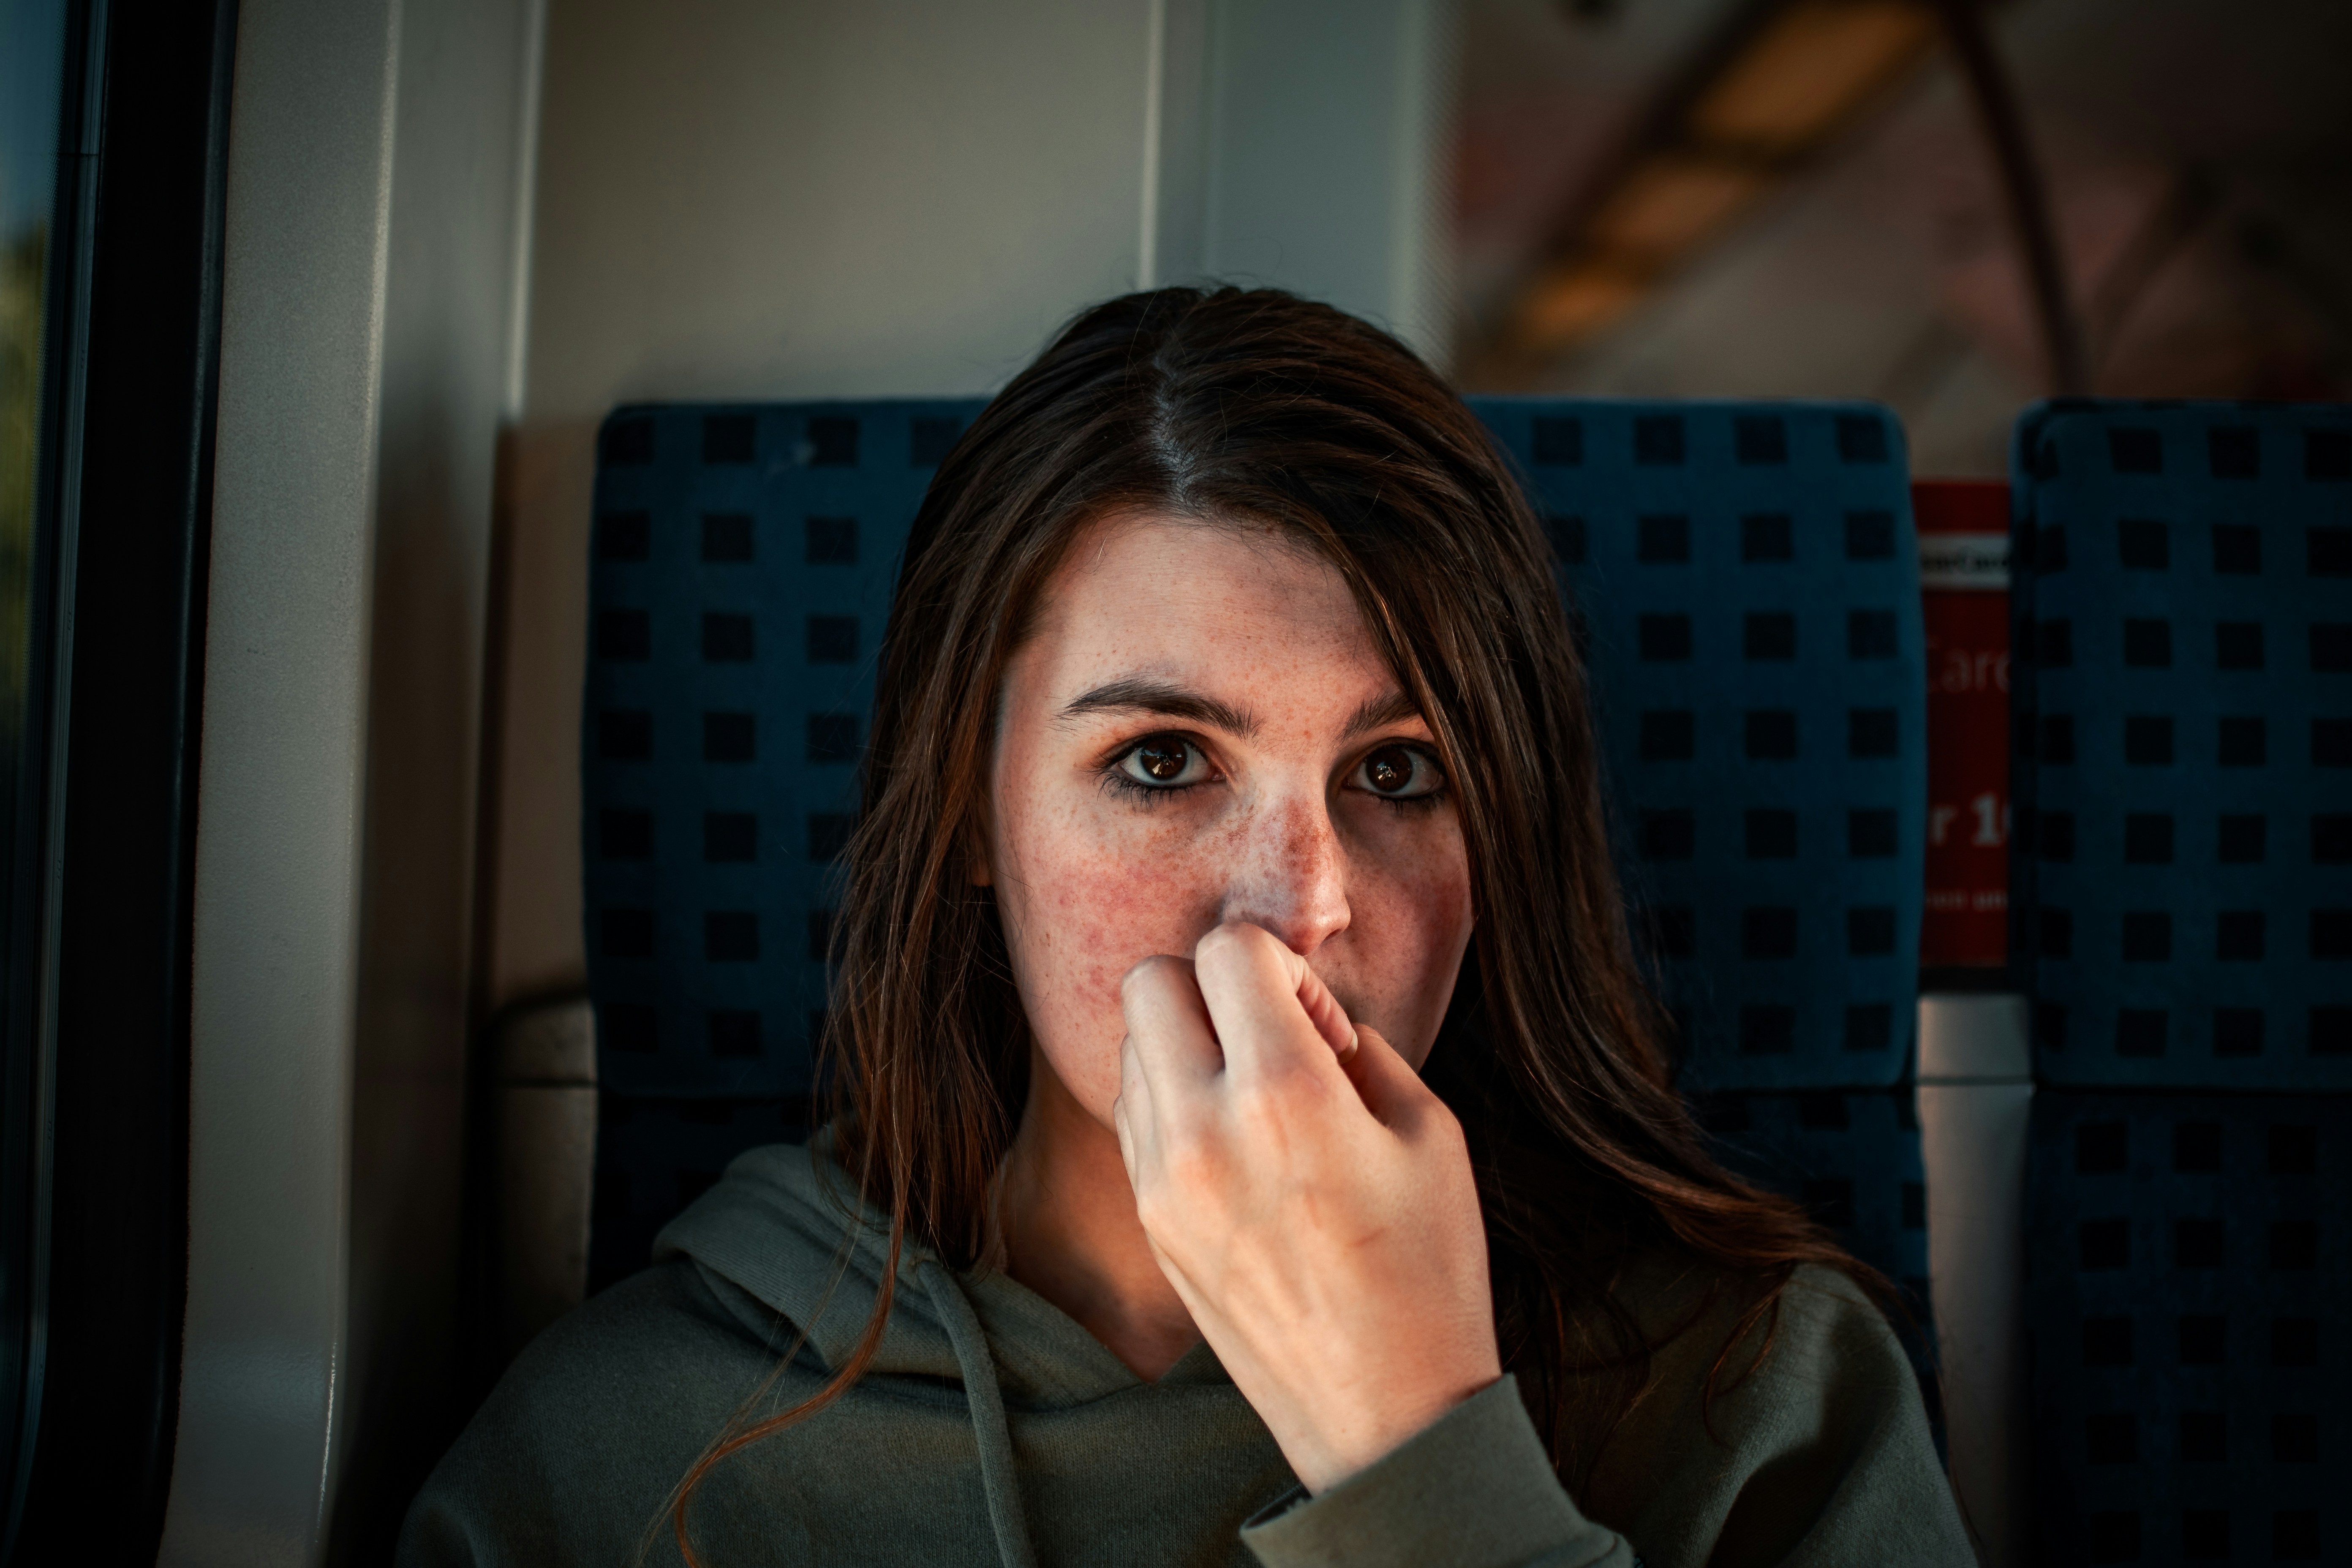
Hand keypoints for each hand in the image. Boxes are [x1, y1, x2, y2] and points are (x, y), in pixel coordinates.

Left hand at [1112, 922, 1500, 1492]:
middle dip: (1212, 987)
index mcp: (1285, 1095)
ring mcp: (1162, 1179)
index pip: (1228, 949)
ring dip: (1187, 1044)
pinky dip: (1173, 1101)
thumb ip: (1357, 1046)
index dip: (1281, 966)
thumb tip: (1304, 1010)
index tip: (1317, 1023)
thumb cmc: (1427, 1269)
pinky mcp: (1149, 1219)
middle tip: (1271, 1040)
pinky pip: (1133, 1114)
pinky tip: (1233, 1143)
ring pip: (1132, 1045)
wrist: (1383, 1410)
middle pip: (1150, 980)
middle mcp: (1204, 1128)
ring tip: (1255, 1099)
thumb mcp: (1428, 1131)